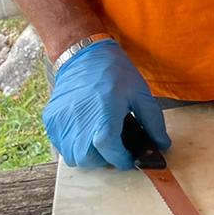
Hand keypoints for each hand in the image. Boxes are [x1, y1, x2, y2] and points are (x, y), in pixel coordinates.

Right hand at [43, 39, 168, 170]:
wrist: (84, 54)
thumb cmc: (114, 73)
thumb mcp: (141, 93)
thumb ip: (153, 122)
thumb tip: (162, 144)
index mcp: (104, 115)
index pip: (111, 152)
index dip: (122, 159)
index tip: (129, 159)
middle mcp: (80, 122)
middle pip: (89, 160)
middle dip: (104, 159)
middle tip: (114, 147)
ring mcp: (62, 122)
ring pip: (73, 157)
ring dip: (88, 155)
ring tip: (99, 138)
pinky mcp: (51, 119)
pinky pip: (61, 145)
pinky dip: (73, 145)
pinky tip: (85, 130)